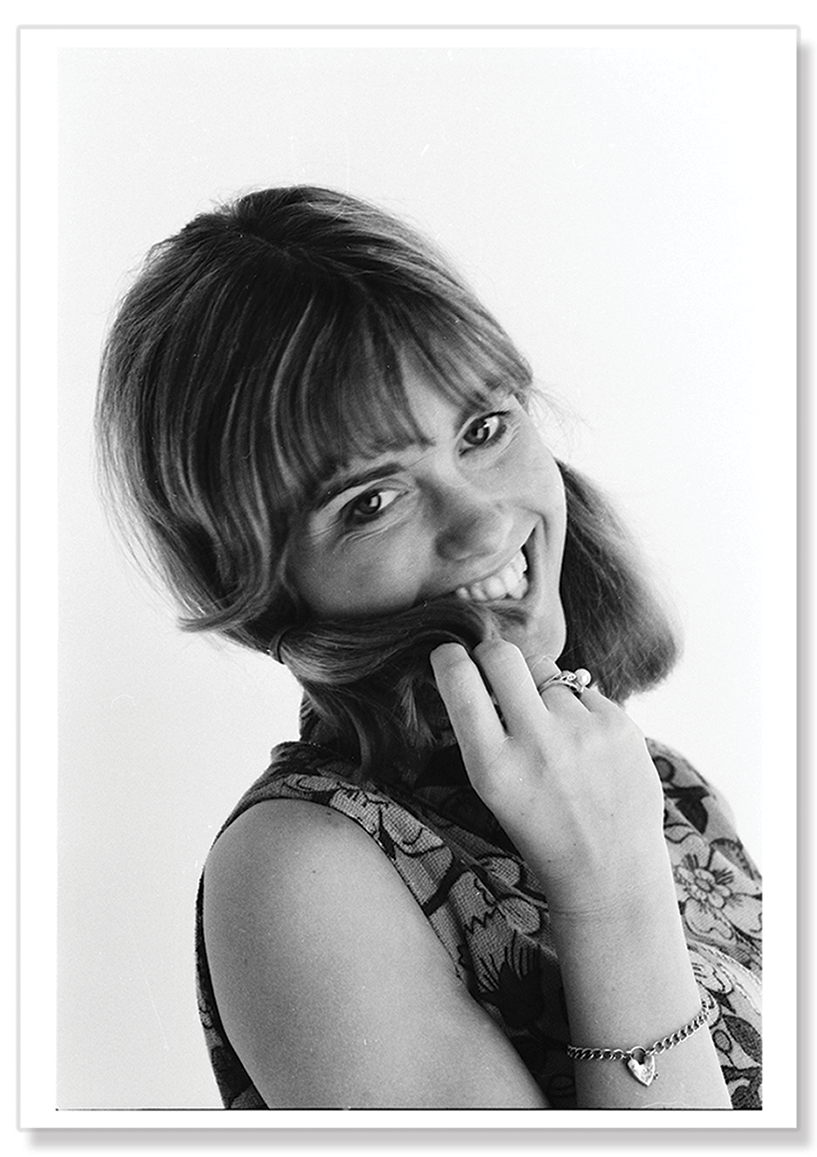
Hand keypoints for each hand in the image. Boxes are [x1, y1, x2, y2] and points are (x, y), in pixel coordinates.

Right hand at [430, 640, 667, 919]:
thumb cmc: (541, 828)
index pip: (459, 680)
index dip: (449, 657)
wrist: (610, 872)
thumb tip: (477, 666)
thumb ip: (484, 731)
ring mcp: (582, 730)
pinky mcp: (620, 724)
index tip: (450, 655)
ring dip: (541, 689)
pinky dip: (579, 709)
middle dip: (492, 653)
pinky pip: (585, 691)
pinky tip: (586, 748)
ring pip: (547, 670)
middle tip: (496, 669)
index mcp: (493, 766)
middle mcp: (537, 743)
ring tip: (554, 733)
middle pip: (502, 654)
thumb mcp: (493, 789)